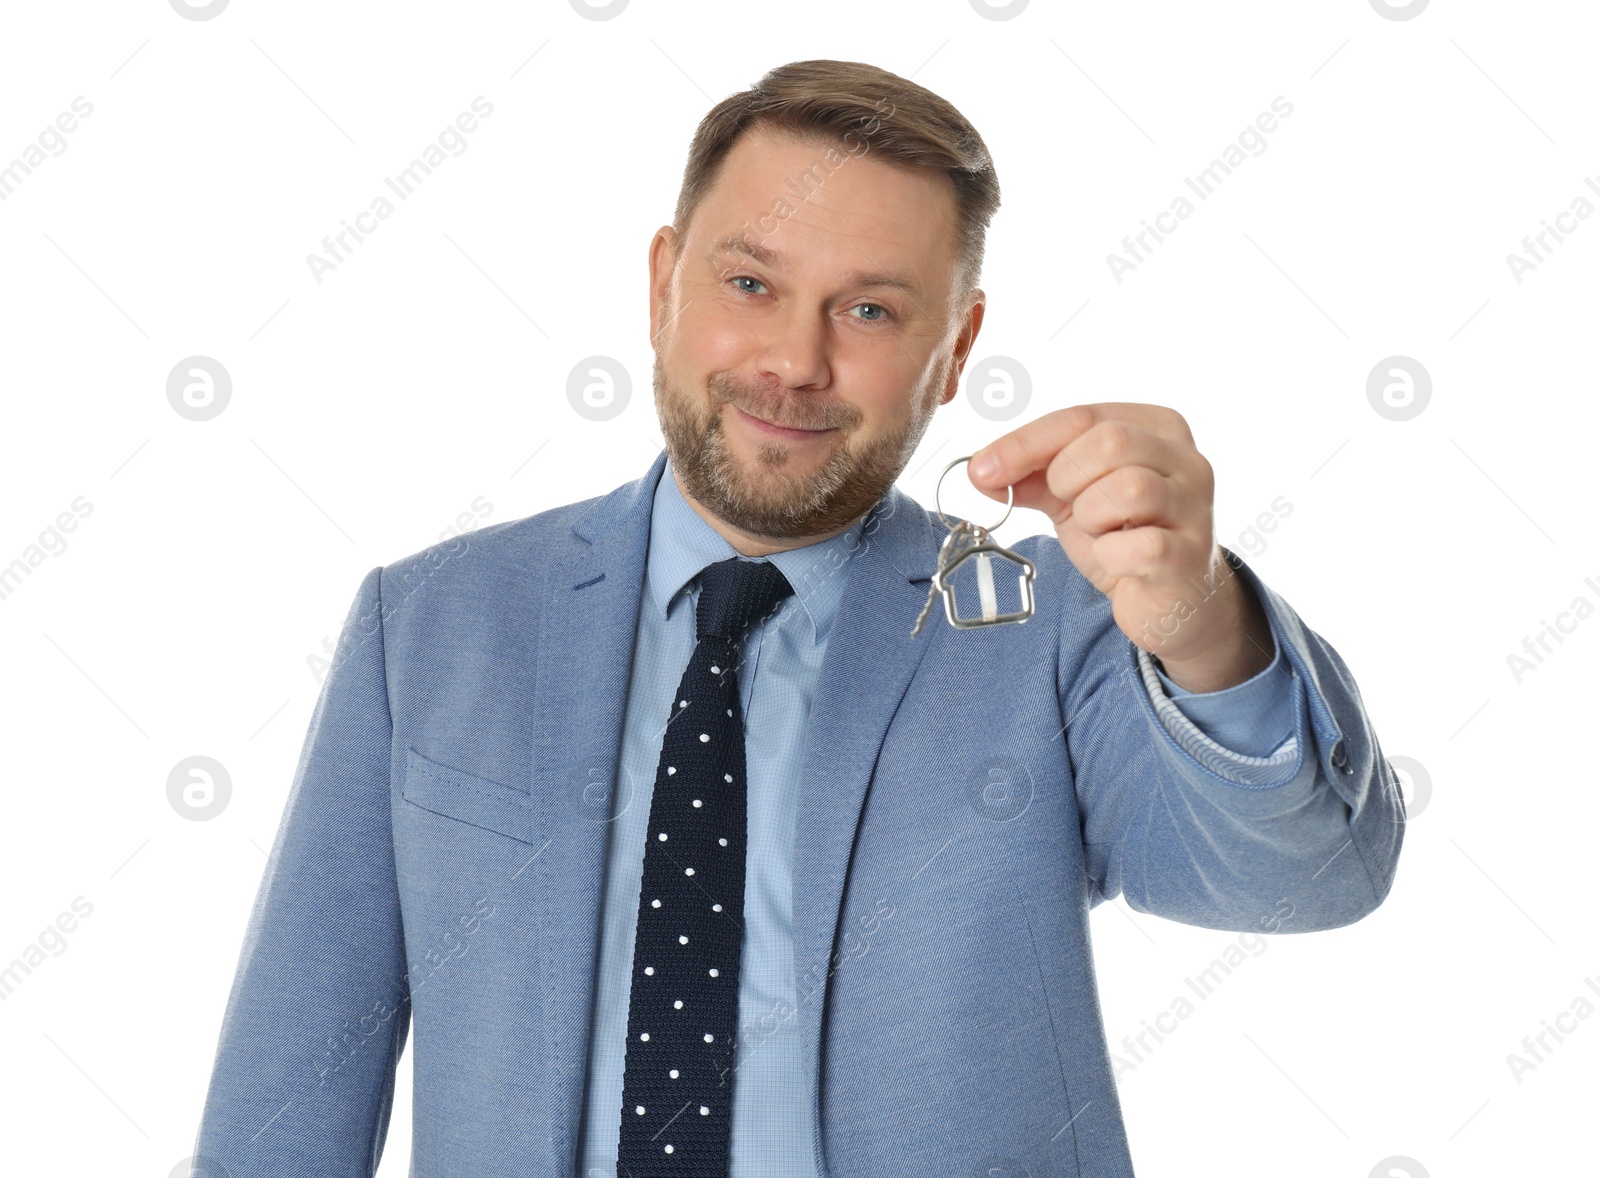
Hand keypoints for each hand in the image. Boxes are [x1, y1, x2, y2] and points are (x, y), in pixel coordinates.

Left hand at [967, 403, 1271, 691]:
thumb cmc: (1122, 535)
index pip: (1080, 416)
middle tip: (1067, 505)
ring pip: (1129, 488)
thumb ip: (1030, 475)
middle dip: (1067, 478)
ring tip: (1099, 532)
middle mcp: (1185, 458)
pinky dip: (1111, 555)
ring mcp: (1195, 506)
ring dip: (1092, 517)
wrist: (1167, 599)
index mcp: (1155, 427)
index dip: (1023, 444)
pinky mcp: (1191, 555)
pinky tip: (1114, 559)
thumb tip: (981, 470)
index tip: (982, 471)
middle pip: (1109, 442)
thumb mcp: (1072, 495)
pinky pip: (1142, 546)